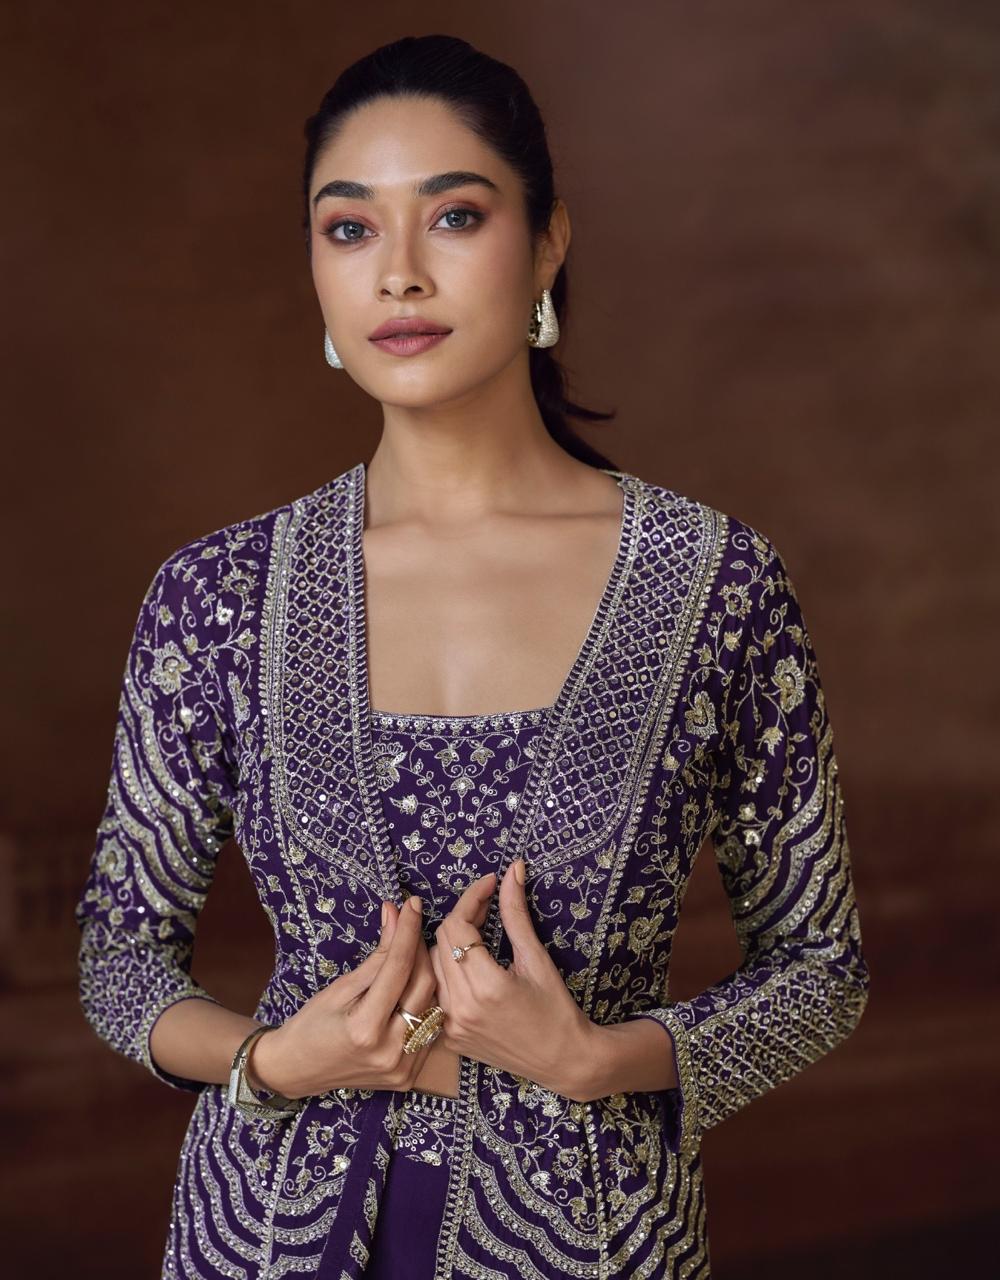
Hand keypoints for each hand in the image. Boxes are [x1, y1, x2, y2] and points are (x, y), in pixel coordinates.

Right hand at [251, 895, 440, 1099]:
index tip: (412, 904)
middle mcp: (390, 1051)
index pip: (398, 968)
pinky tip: (414, 984)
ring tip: (414, 950)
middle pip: (423, 986)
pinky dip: (425, 1002)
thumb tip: (396, 915)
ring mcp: (402, 1068)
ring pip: (432, 1006)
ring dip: (427, 973)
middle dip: (420, 948)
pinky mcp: (409, 1076)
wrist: (297, 1071)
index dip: (407, 931)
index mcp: (365, 1029)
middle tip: (412, 923)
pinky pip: (428, 1029)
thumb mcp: (339, 988)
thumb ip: (376, 956)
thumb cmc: (311, 1024)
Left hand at [429, 860, 596, 1100]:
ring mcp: (450, 1026)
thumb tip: (512, 869)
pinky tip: (465, 963)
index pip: (458, 926)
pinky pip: (434, 991)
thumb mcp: (536, 958)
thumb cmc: (557, 1009)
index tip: (490, 883)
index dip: (472, 898)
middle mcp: (461, 1007)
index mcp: (486, 987)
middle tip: (486, 904)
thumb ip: (516, 913)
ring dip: (449, 942)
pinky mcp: (448, 1037)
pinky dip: (445, 971)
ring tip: (475, 930)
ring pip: (432, 965)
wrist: (563, 1061)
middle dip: (462, 916)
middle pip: (440, 942)